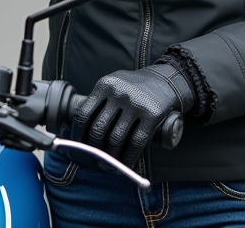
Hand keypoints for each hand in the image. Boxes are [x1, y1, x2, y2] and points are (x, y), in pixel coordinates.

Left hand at [73, 63, 194, 167]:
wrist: (167, 80)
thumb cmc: (135, 87)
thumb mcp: (115, 84)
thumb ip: (99, 100)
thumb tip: (80, 129)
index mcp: (105, 85)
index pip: (83, 114)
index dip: (77, 134)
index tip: (78, 146)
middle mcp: (119, 93)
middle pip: (98, 129)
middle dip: (94, 149)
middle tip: (95, 158)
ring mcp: (136, 104)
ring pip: (116, 139)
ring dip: (110, 157)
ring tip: (109, 165)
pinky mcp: (152, 115)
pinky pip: (136, 142)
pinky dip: (129, 157)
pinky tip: (125, 164)